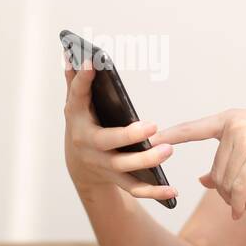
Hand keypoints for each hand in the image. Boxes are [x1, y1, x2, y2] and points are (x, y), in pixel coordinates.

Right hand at [61, 48, 178, 200]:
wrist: (79, 165)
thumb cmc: (84, 124)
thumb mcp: (76, 103)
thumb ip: (76, 80)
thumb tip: (71, 52)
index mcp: (76, 117)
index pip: (77, 96)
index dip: (83, 80)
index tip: (93, 62)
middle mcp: (87, 143)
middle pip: (107, 141)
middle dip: (129, 135)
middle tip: (153, 125)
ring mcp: (101, 164)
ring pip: (123, 167)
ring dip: (146, 160)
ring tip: (169, 149)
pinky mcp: (115, 180)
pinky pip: (135, 189)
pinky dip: (155, 193)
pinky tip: (174, 190)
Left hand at [149, 106, 245, 219]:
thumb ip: (229, 159)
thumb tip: (202, 182)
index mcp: (229, 119)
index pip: (193, 128)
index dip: (171, 136)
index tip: (150, 141)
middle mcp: (233, 126)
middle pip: (215, 171)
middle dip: (227, 192)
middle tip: (245, 202)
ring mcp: (245, 138)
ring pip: (227, 182)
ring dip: (239, 199)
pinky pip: (240, 188)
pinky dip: (241, 203)